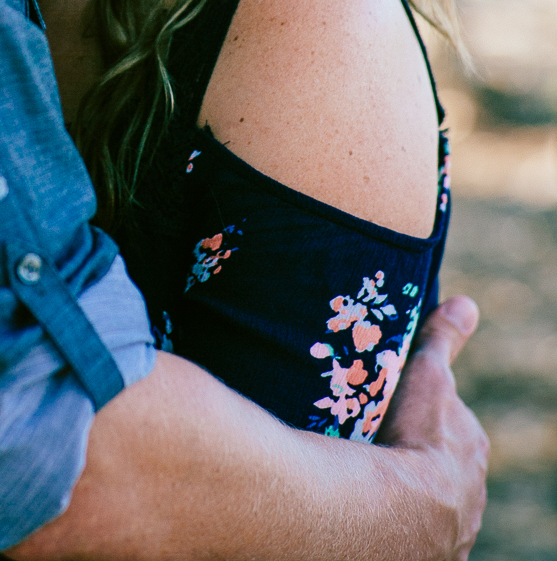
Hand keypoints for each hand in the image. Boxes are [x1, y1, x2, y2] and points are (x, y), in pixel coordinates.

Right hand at [379, 295, 488, 559]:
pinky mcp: (426, 558)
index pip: (454, 430)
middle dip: (418, 461)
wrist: (393, 513)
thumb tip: (466, 304)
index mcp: (471, 452)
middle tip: (380, 445)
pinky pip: (412, 541)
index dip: (427, 419)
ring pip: (429, 509)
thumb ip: (442, 339)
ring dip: (406, 497)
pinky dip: (394, 529)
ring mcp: (450, 534)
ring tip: (368, 481)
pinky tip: (370, 515)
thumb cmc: (411, 436)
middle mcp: (470, 498)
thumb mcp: (426, 375)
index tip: (399, 413)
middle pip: (443, 471)